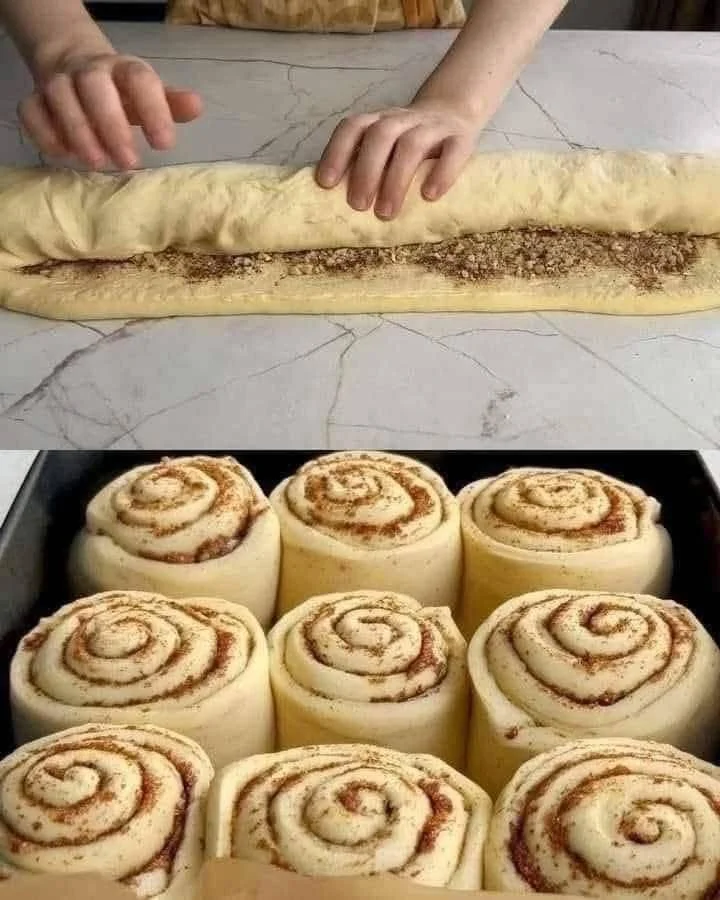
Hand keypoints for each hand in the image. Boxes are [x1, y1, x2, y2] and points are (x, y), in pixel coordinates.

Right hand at [18, 53, 202, 169]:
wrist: (75, 67)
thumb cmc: (121, 93)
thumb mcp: (148, 96)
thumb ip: (171, 104)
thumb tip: (197, 106)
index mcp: (124, 71)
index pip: (140, 80)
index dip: (154, 110)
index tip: (165, 144)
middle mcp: (90, 72)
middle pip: (95, 88)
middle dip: (111, 126)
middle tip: (128, 162)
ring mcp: (59, 83)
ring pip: (61, 98)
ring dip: (78, 132)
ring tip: (96, 163)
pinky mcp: (35, 99)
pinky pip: (31, 112)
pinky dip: (44, 134)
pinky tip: (63, 155)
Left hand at [316, 100, 478, 219]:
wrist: (454, 112)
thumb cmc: (408, 143)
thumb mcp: (385, 146)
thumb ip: (364, 163)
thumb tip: (333, 204)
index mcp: (378, 121)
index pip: (353, 127)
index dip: (337, 152)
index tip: (326, 184)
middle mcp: (402, 119)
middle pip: (380, 136)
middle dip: (366, 171)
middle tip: (358, 206)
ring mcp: (432, 126)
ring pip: (412, 145)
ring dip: (396, 180)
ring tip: (386, 213)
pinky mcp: (461, 137)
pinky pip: (453, 152)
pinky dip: (442, 173)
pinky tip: (430, 196)